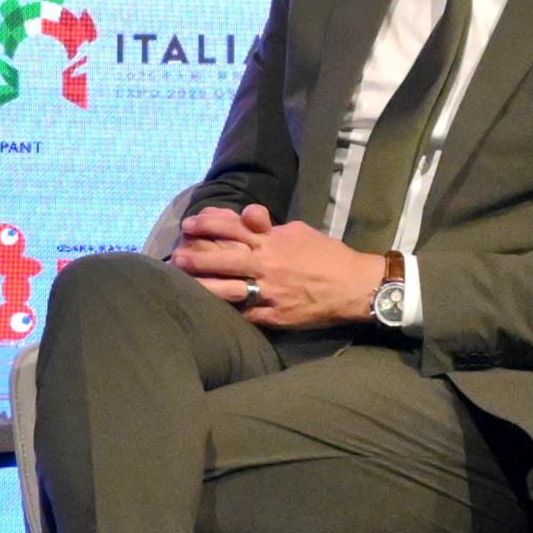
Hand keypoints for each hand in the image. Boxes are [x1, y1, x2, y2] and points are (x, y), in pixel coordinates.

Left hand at [172, 204, 385, 333]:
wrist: (356, 285)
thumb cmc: (327, 255)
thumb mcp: (297, 231)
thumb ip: (269, 227)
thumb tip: (247, 217)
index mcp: (272, 241)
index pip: (233, 227)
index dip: (208, 224)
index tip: (190, 224)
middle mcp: (268, 265)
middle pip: (224, 258)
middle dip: (197, 257)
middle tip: (177, 255)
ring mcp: (270, 292)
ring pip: (230, 289)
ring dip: (205, 286)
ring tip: (185, 284)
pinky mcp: (276, 316)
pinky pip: (247, 314)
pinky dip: (230, 312)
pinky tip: (211, 312)